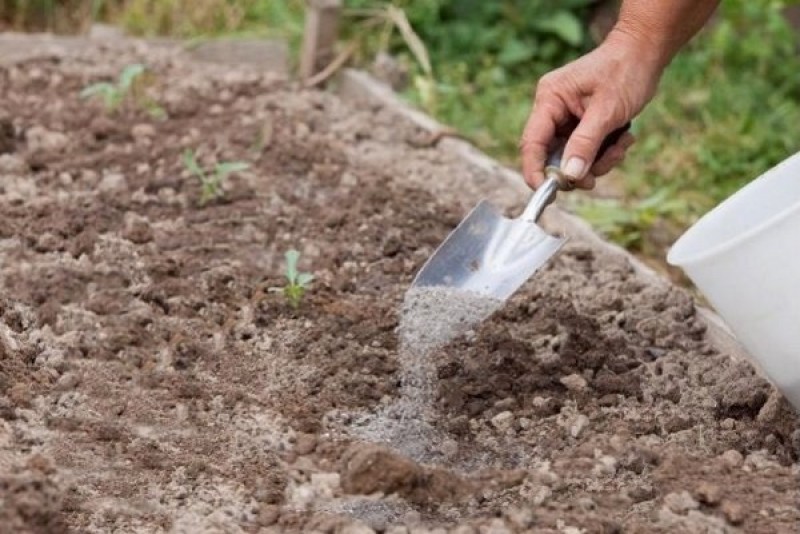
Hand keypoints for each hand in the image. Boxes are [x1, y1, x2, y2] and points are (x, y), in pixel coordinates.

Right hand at [519, 31, 664, 189]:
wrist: (645, 52)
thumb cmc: (626, 72)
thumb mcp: (607, 111)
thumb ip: (585, 144)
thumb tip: (569, 176)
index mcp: (550, 99)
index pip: (532, 142)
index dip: (534, 170)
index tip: (545, 192)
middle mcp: (552, 109)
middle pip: (551, 155)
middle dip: (576, 169)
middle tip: (596, 176)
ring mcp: (566, 118)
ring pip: (571, 157)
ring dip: (597, 161)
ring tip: (620, 146)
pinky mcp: (580, 124)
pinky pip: (585, 151)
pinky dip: (604, 153)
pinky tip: (622, 139)